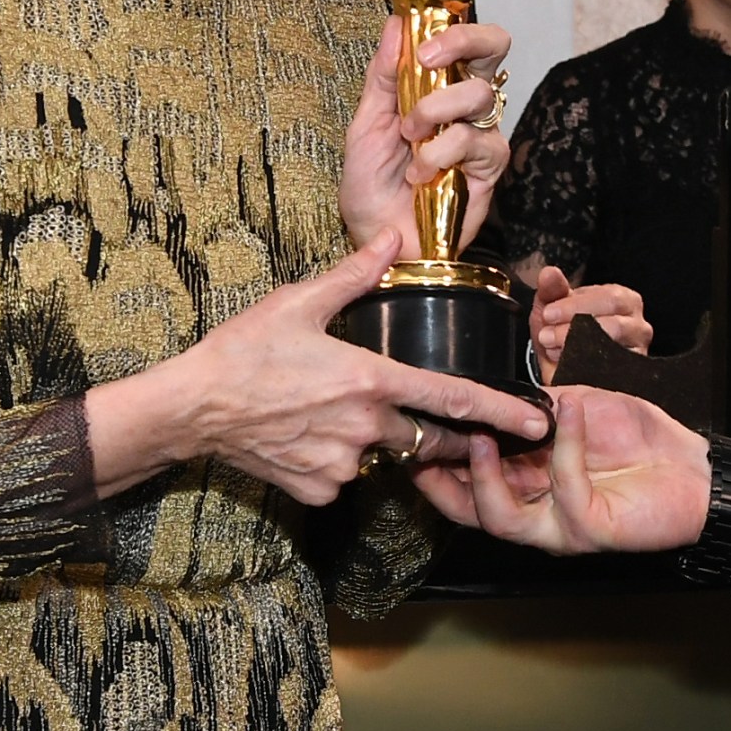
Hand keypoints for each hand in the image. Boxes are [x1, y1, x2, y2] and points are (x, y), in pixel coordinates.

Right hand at [85, 230, 552, 505]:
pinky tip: (304, 436)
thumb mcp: (300, 301)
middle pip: (429, 438)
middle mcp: (365, 429)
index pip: (453, 399)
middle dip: (451, 438)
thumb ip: (355, 274)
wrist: (191, 407)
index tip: (539, 423)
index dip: (503, 413)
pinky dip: (336, 461)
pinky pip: (345, 478)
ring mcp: (342, 466)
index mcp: (370, 380)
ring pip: (381, 456)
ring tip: (326, 413)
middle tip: (461, 432)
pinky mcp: (319, 491)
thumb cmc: (245, 350)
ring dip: (373, 440)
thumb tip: (392, 239)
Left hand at [340, 16, 512, 256]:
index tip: (419, 41)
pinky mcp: (489, 166)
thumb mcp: (365, 123)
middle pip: (493, 46)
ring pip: (477, 93)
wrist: (378, 238)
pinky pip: (474, 141)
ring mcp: (480, 131)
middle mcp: (464, 103)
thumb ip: (383, 75)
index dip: (451, 26)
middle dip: (461, 42)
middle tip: (427, 60)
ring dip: (433, 112)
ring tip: (409, 140)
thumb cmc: (372, 186)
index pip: (463, 37)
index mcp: (436, 85)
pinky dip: (439, 154)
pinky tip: (421, 174)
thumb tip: (396, 23)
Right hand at [412, 386, 712, 554]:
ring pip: (501, 519)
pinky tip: (568, 412)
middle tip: (424, 445)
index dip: (435, 462)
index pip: (466, 482)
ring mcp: (560, 526)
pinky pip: (565, 489)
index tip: (415, 428)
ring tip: (481, 436)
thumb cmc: (637, 439)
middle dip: (440, 481)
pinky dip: (564, 447)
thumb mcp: (574, 408)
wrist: (693, 468)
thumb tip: (494, 392)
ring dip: (486, 477)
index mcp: (524, 483)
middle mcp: (535, 511)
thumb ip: (534, 405)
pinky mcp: (591, 529)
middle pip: (469, 511)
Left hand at [527, 266, 651, 381]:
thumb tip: (549, 273)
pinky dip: (585, 368)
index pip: (608, 296)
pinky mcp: (630, 375)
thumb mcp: (554, 308)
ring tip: (553, 349)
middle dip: (577, 327)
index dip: (576, 304)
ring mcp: (637, 352)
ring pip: (614, 348)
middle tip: (548, 334)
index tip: (548, 313)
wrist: (563, 371)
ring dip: (578, 348)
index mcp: (622, 300)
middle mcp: (637, 324)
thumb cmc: (564, 333)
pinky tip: (567, 366)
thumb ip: (552, 289)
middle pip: (615, 322)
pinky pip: (611, 371)